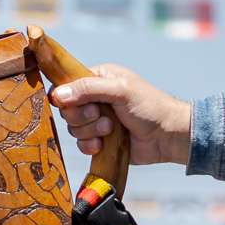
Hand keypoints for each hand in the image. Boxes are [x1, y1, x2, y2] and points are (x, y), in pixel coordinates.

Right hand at [50, 63, 191, 165]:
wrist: (167, 136)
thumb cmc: (150, 106)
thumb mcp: (120, 91)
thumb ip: (88, 89)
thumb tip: (57, 94)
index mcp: (97, 78)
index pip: (65, 85)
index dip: (67, 97)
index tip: (81, 104)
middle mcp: (93, 98)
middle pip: (66, 110)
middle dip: (83, 117)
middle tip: (103, 116)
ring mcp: (95, 119)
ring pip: (73, 128)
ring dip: (91, 131)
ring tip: (111, 129)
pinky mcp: (98, 139)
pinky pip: (80, 144)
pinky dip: (90, 146)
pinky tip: (104, 145)